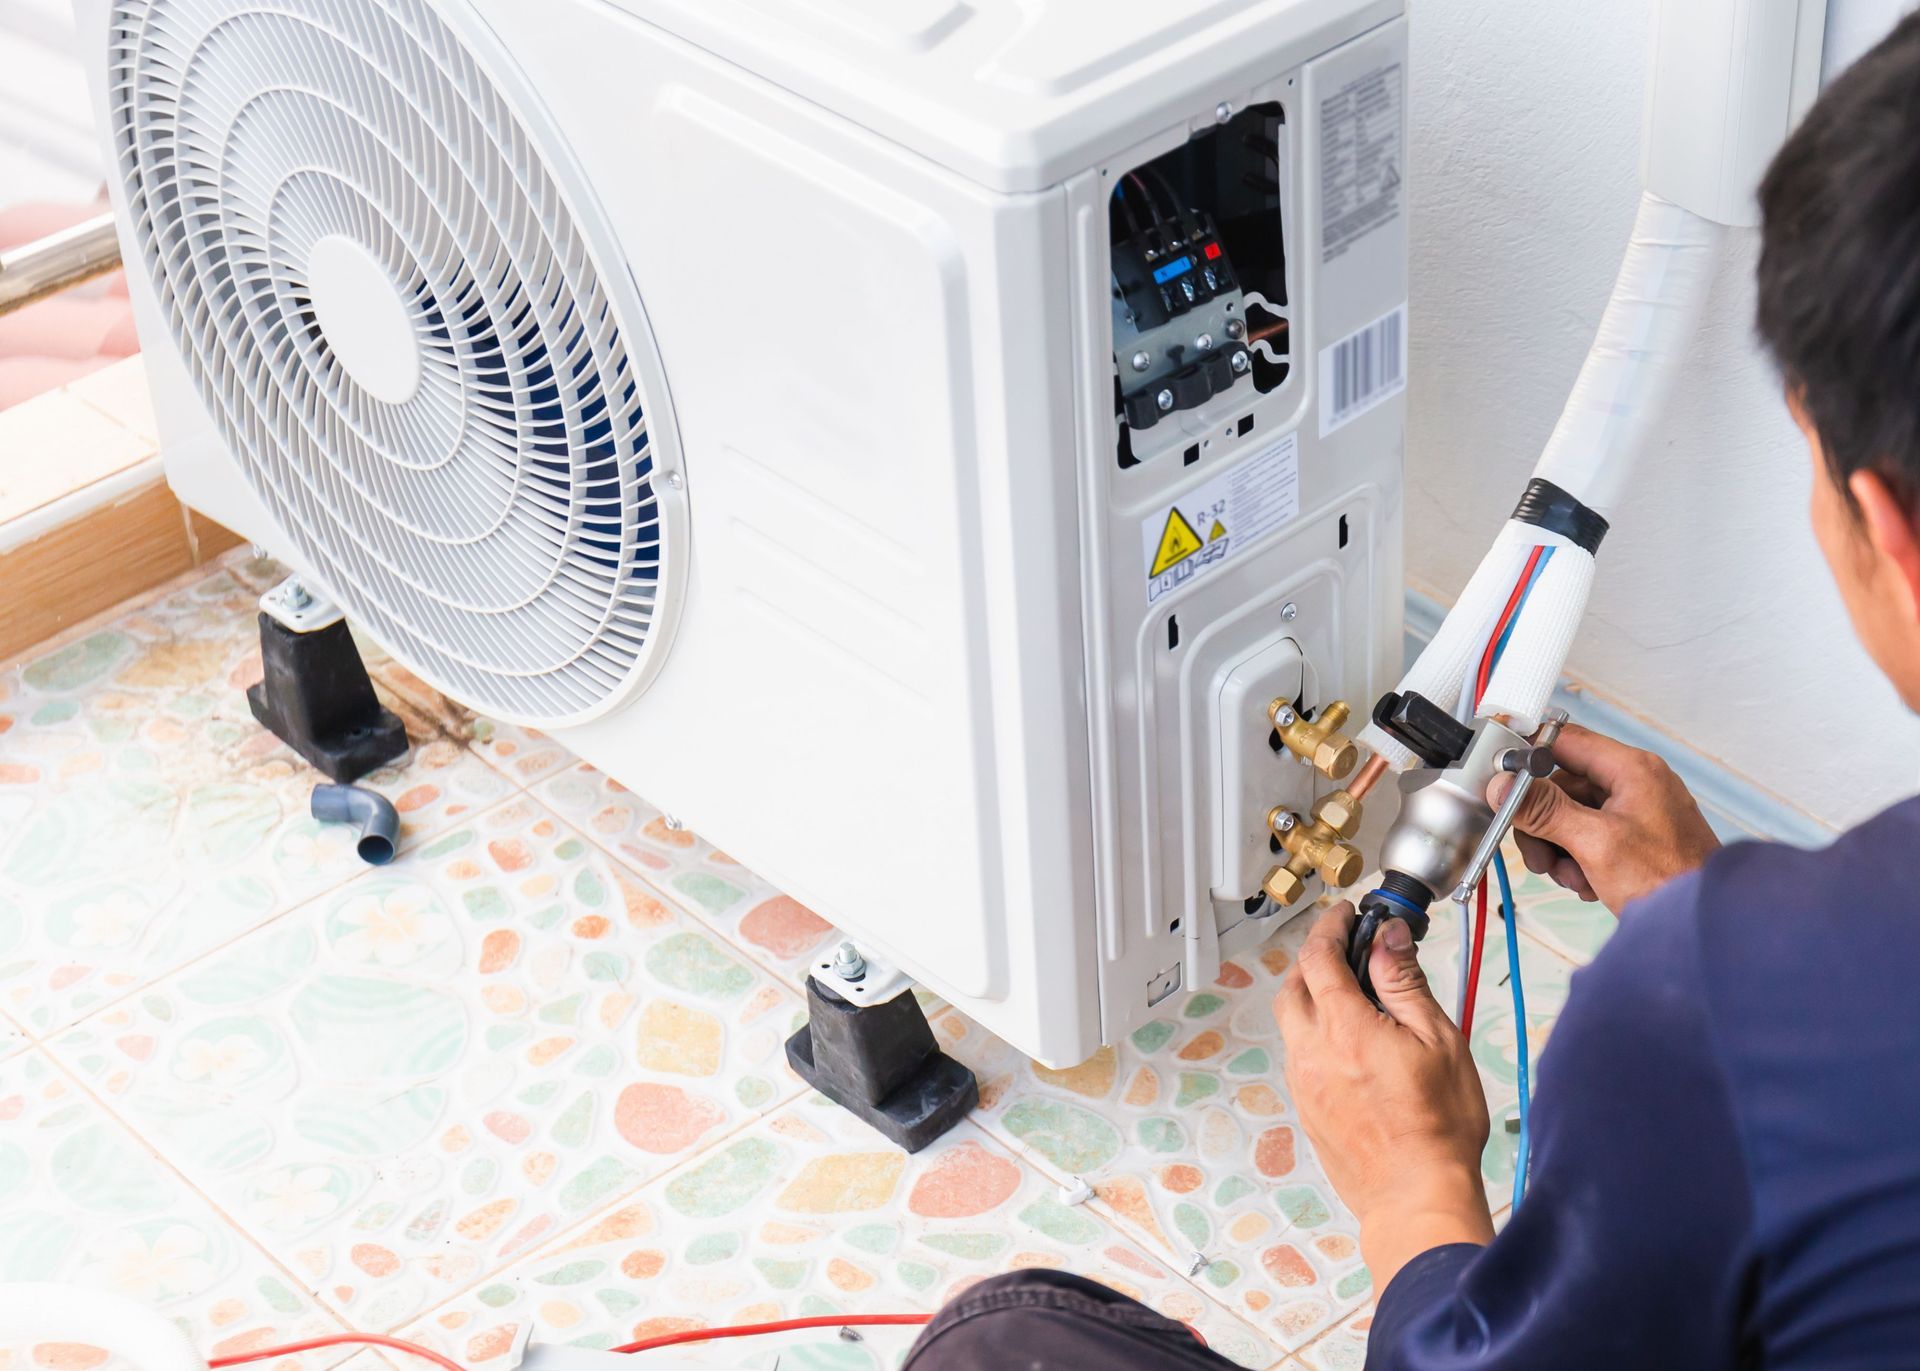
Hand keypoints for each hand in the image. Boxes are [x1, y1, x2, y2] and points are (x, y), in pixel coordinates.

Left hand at [1275, 904, 1491, 1288]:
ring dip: (1313, 997)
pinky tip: (1350, 1043)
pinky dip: (1316, 1033)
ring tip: (1353, 996)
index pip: (1319, 956)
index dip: (1331, 927)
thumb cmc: (1438, 1128)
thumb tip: (1387, 938)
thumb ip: (1405, 983)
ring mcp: (1304, 1083)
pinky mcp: (1306, 1108)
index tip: (1346, 915)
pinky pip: (1299, 1055)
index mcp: (1344, 1028)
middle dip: (1315, 958)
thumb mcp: (1438, 1040)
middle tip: (1346, 950)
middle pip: (1293, 985)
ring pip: (1292, 1022)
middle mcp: (1312, 1052)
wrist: (1416, 1197)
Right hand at [1488, 723, 1718, 911]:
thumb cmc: (1667, 881)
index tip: (1504, 783)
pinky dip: (1578, 860)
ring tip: (1572, 877)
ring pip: (1570, 815)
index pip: (1564, 741)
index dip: (1529, 759)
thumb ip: (1544, 810)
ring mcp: (1635, 811)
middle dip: (1544, 824)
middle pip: (1562, 786)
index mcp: (1631, 769)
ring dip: (1560, 849)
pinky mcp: (1634, 837)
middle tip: (1540, 856)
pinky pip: (1587, 836)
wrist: (1703, 924)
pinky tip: (1588, 883)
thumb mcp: (1594, 842)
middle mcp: (1634, 783)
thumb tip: (1504, 786)